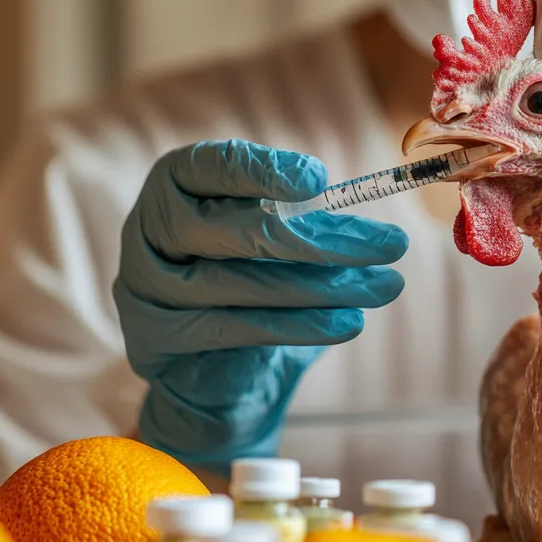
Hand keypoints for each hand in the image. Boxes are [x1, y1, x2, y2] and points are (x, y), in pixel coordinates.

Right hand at [114, 140, 407, 468]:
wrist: (209, 375)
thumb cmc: (248, 285)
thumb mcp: (274, 240)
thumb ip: (305, 219)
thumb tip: (370, 228)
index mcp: (174, 183)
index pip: (214, 165)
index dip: (264, 171)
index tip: (322, 181)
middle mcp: (149, 228)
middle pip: (239, 230)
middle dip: (325, 239)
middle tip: (394, 244)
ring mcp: (146, 285)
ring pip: (244, 283)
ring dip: (326, 286)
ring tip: (385, 287)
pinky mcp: (156, 338)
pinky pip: (237, 327)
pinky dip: (300, 325)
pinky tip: (349, 323)